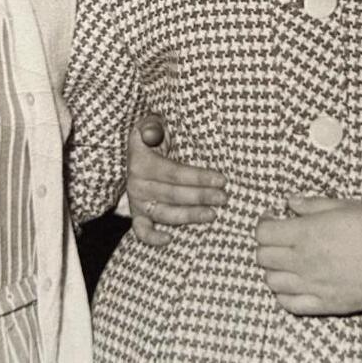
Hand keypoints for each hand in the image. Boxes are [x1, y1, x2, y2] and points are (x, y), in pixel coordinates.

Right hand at [126, 113, 226, 246]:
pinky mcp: (138, 212)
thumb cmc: (153, 134)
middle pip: (173, 195)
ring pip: (164, 213)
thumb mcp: (152, 123)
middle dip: (200, 197)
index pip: (174, 173)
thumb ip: (153, 126)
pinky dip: (152, 238)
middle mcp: (137, 184)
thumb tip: (153, 132)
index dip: (198, 177)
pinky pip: (141, 229)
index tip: (221, 179)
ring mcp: (137, 200)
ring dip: (188, 216)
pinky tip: (169, 240)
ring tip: (212, 215)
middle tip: (224, 198)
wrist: (138, 147)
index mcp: (141, 162)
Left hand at [255, 196, 361, 315]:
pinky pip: (290, 304)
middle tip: (280, 238)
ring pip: (272, 282)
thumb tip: (290, 201)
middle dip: (266, 245)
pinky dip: (284, 294)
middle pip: (263, 257)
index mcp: (307, 233)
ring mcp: (313, 285)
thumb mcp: (345, 205)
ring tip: (287, 260)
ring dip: (274, 269)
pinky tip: (295, 283)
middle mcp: (304, 261)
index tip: (273, 218)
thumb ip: (313, 204)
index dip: (264, 223)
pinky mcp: (325, 304)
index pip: (263, 233)